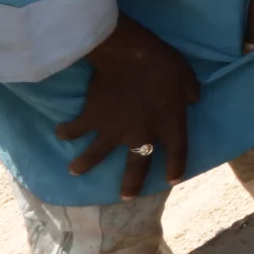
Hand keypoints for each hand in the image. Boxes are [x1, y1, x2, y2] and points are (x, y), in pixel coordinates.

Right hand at [55, 16, 201, 197]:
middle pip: (138, 165)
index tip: (171, 180)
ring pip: (97, 155)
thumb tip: (192, 100)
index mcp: (169, 124)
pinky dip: (67, 131)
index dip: (176, 167)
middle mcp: (142, 133)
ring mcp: (114, 129)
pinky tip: (60, 133)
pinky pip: (76, 129)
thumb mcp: (187, 77)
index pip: (177, 151)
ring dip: (85, 164)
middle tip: (126, 197)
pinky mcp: (92, 118)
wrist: (129, 56)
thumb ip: (190, 92)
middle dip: (131, 183)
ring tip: (75, 170)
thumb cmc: (162, 64)